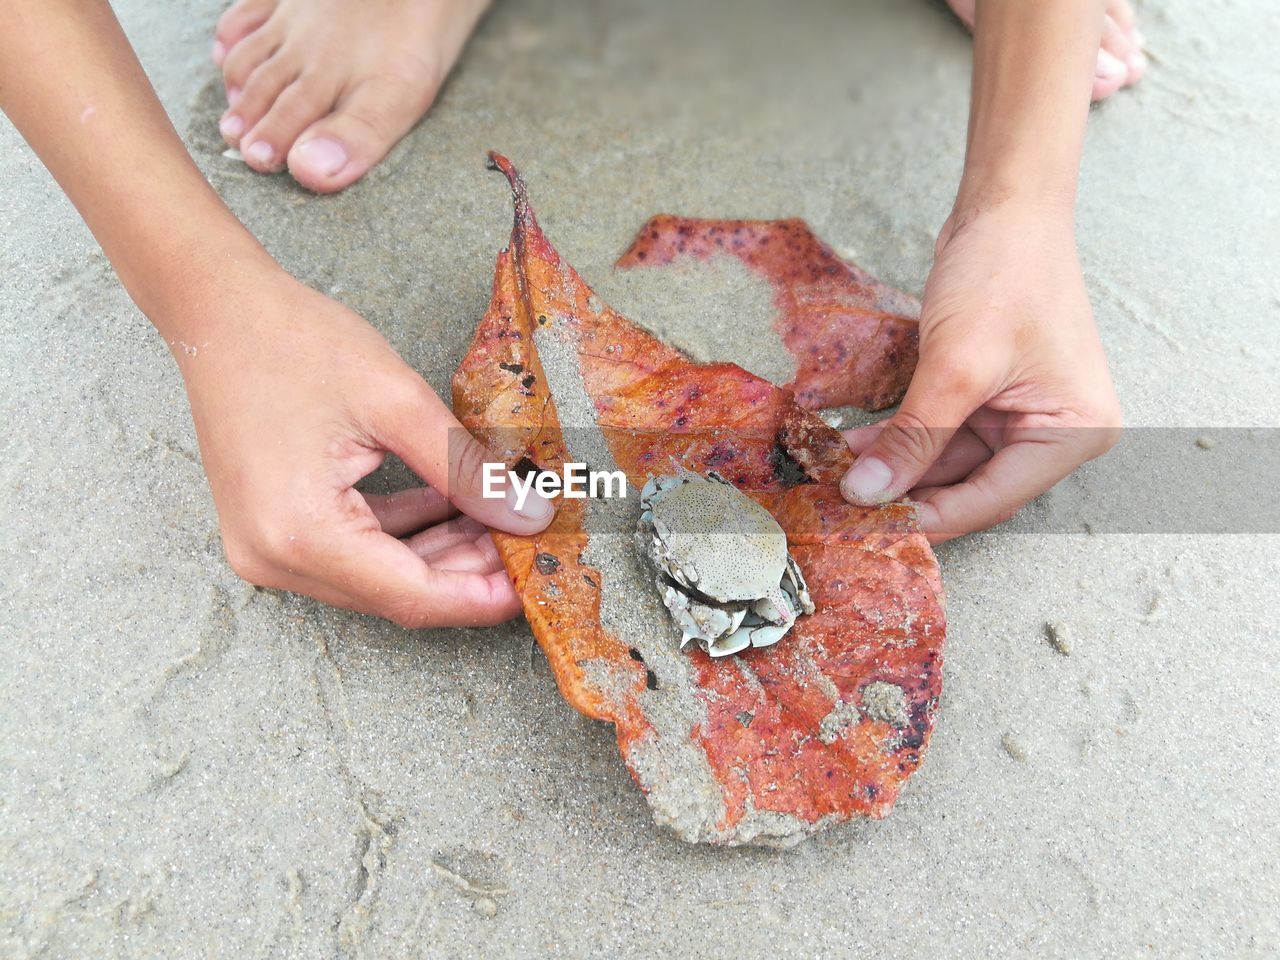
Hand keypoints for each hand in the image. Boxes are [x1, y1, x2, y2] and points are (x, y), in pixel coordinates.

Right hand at [172, 266, 553, 625]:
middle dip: (470, 571)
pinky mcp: (274, 528)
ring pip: (380, 573)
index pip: (411, 596)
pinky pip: (355, 548)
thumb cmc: (292, 341)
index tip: (536, 584)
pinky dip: (408, 532)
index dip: (481, 597)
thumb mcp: (398, 403)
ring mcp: (268, 547)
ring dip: (444, 550)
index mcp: (300, 533)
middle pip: (397, 591)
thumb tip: (529, 516)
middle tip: (530, 541)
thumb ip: (467, 469)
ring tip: (504, 518)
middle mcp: (275, 557)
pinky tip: (457, 506)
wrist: (217, 310)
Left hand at [840, 203, 1121, 541]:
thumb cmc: (1006, 273)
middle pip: (969, 483)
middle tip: (847, 505)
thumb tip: (868, 492)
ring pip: (947, 459)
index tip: (875, 530)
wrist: (1004, 207)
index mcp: (1074, 432)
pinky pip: (939, 430)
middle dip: (906, 490)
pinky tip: (856, 446)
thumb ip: (914, 436)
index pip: (993, 498)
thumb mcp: (956, 366)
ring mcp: (1020, 411)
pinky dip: (901, 436)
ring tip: (839, 474)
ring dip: (895, 465)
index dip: (931, 517)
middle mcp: (1053, 429)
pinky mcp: (987, 393)